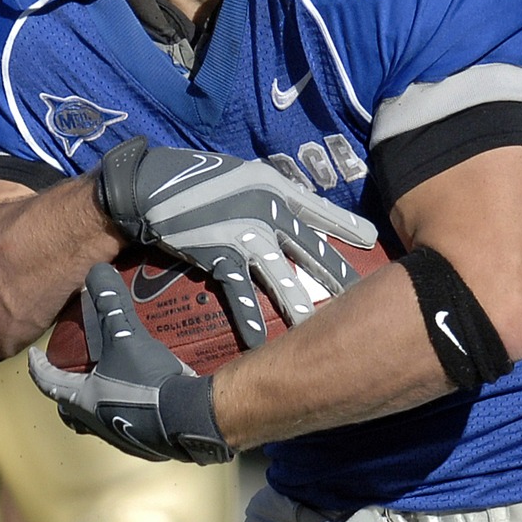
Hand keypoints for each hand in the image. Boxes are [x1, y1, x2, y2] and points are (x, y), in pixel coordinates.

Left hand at [28, 263, 233, 463]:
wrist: (187, 419)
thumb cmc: (148, 382)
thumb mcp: (127, 337)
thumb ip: (111, 303)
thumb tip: (97, 271)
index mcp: (82, 400)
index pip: (47, 382)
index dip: (38, 366)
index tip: (33, 355)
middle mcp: (96, 422)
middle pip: (69, 408)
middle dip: (65, 390)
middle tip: (71, 373)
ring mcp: (120, 435)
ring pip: (96, 419)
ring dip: (96, 401)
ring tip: (108, 380)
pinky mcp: (144, 442)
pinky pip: (126, 424)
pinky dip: (127, 409)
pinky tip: (142, 394)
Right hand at [99, 138, 377, 346]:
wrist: (151, 184)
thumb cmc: (196, 179)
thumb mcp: (242, 178)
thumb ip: (269, 195)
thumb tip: (292, 213)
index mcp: (273, 189)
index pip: (318, 210)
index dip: (345, 226)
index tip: (370, 240)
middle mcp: (265, 210)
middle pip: (309, 249)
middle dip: (336, 274)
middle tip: (364, 296)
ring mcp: (242, 233)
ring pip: (281, 275)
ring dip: (300, 305)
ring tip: (321, 328)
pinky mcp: (217, 253)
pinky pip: (239, 291)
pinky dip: (249, 318)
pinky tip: (261, 342)